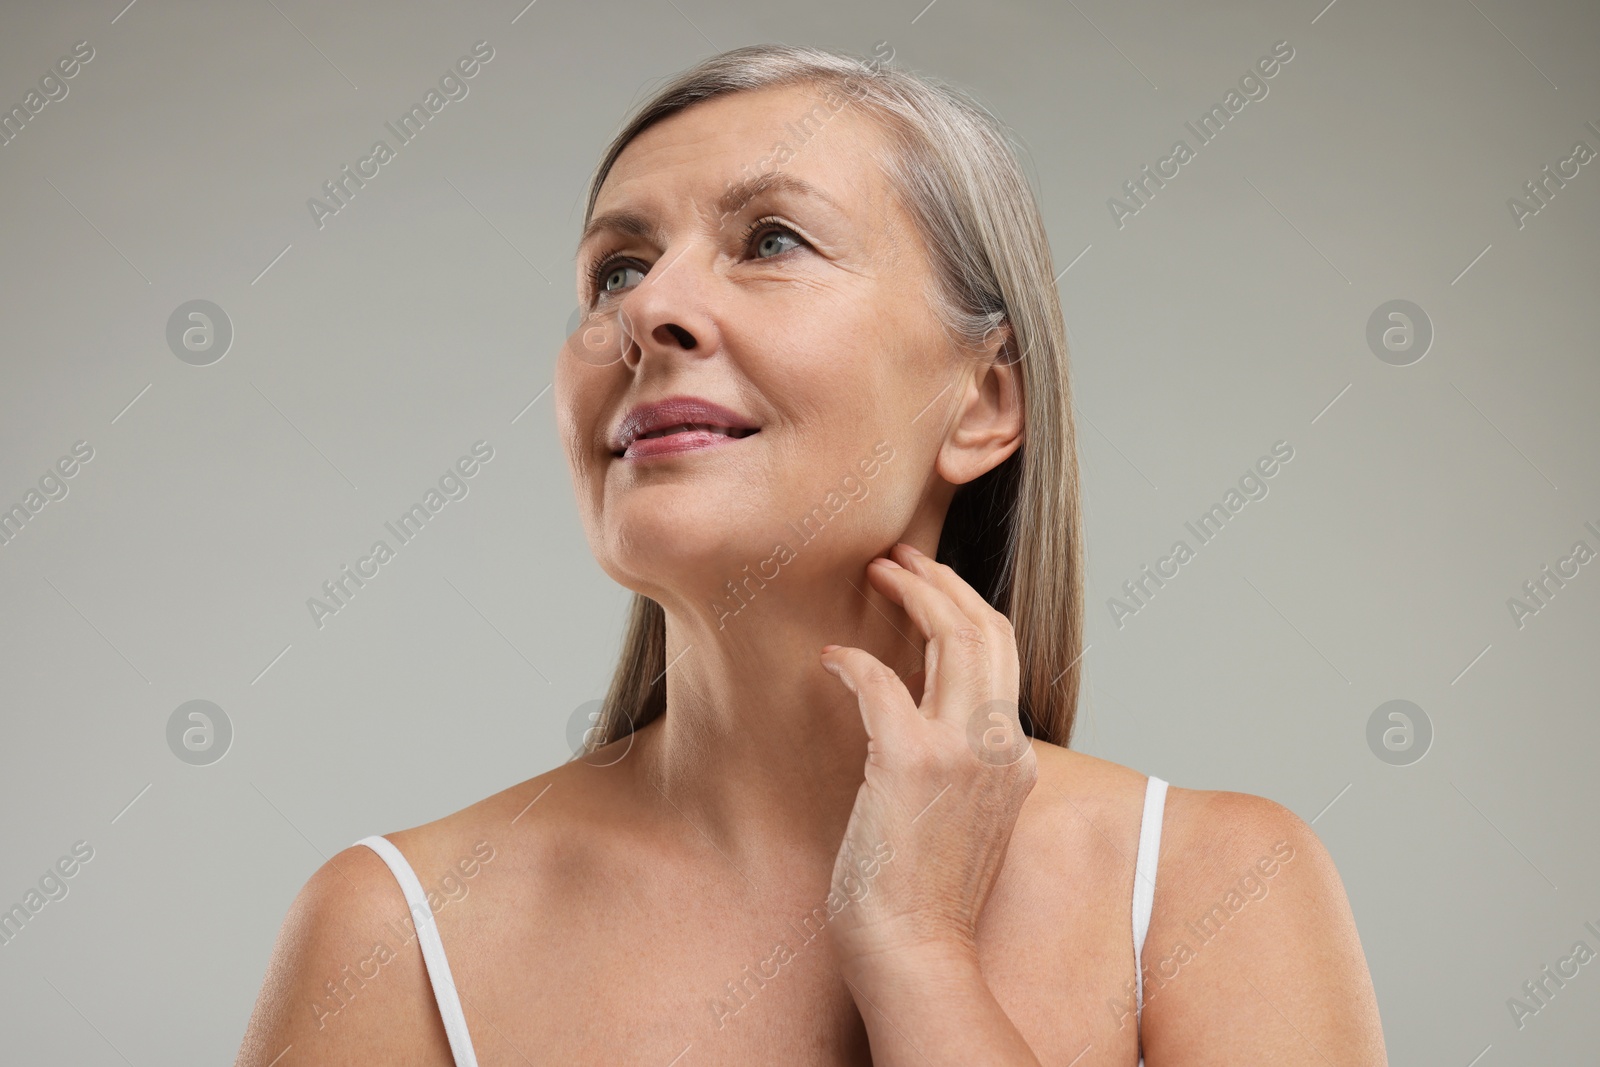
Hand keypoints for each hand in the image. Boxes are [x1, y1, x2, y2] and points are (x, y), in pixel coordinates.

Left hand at [818, 541, 1037, 977]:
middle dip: (944, 582)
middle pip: (989, 629)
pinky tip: (830, 658)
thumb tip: (918, 727)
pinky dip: (853, 660)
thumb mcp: (963, 820)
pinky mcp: (911, 761)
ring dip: (913, 593)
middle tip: (901, 556)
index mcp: (1015, 757)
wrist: (915, 951)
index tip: (931, 588)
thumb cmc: (924, 896)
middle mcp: (1000, 745)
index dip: (966, 609)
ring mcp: (961, 751)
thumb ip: (959, 767)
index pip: (1004, 656)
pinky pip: (881, 681)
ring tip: (878, 570)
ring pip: (955, 635)